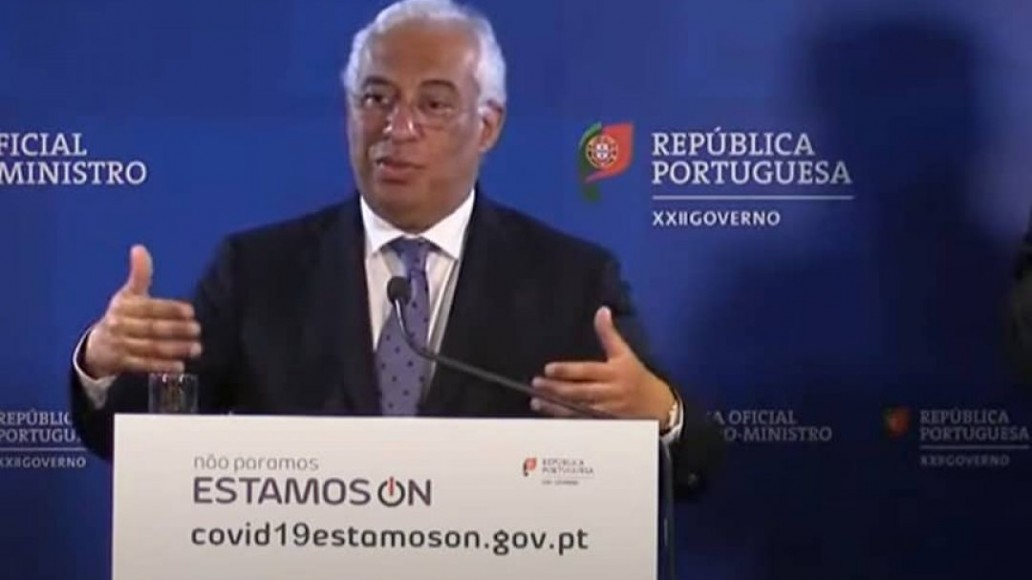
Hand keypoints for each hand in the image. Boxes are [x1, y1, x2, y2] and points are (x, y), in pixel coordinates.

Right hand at [82, 245, 201, 376]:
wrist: (96, 346)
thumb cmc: (121, 316)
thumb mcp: (128, 295)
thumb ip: (139, 275)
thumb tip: (139, 248)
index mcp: (124, 306)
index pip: (149, 307)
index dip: (170, 309)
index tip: (190, 311)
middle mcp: (120, 325)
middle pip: (151, 328)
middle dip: (176, 330)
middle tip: (197, 330)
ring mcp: (120, 345)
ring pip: (150, 347)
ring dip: (174, 349)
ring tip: (196, 348)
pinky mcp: (122, 363)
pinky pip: (144, 365)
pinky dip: (161, 366)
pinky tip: (180, 366)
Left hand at [531, 306, 675, 425]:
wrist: (659, 407)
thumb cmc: (638, 377)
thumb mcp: (625, 354)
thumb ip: (609, 334)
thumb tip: (602, 311)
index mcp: (614, 373)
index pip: (587, 371)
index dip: (567, 371)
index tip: (548, 369)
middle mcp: (610, 393)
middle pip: (579, 392)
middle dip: (556, 389)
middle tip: (537, 384)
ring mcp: (608, 412)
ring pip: (578, 411)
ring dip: (556, 407)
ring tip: (537, 402)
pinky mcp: (606, 426)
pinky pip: (583, 424)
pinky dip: (567, 421)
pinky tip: (551, 417)